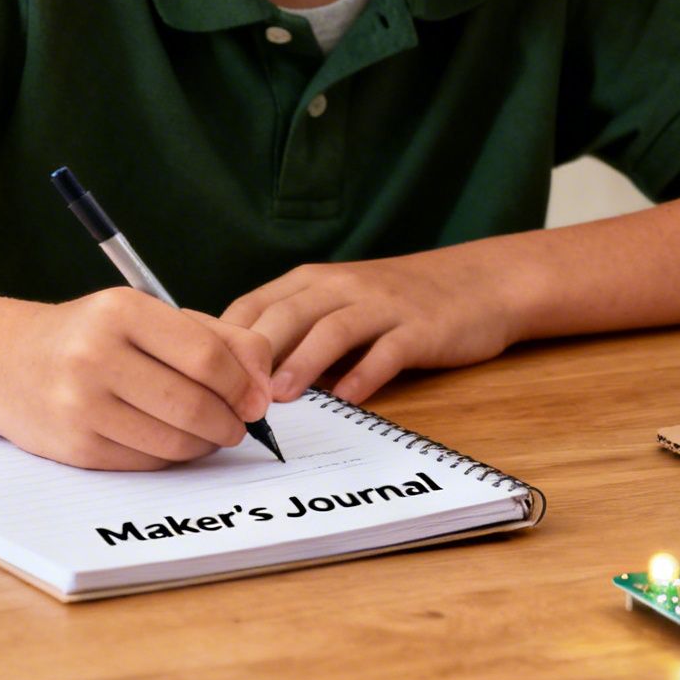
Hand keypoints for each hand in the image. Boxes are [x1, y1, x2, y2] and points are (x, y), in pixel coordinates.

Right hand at [0, 289, 273, 470]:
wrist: (11, 363)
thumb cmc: (97, 336)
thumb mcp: (153, 317)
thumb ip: (221, 338)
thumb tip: (264, 385)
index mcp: (122, 311)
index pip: (206, 357)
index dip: (242, 385)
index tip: (256, 400)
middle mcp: (95, 355)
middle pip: (194, 404)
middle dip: (230, 422)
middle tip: (239, 424)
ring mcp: (80, 404)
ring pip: (174, 442)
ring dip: (206, 444)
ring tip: (211, 433)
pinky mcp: (74, 447)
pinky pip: (147, 463)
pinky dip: (174, 458)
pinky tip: (174, 441)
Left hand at [222, 249, 519, 402]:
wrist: (476, 283)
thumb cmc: (399, 302)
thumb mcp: (341, 304)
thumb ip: (297, 333)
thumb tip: (241, 378)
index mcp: (315, 280)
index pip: (255, 304)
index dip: (227, 341)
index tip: (203, 378)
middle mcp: (345, 286)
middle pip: (288, 315)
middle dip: (256, 356)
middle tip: (231, 398)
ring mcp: (384, 306)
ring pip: (333, 330)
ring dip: (302, 363)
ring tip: (278, 398)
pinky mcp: (420, 328)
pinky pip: (388, 351)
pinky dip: (365, 375)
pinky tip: (348, 399)